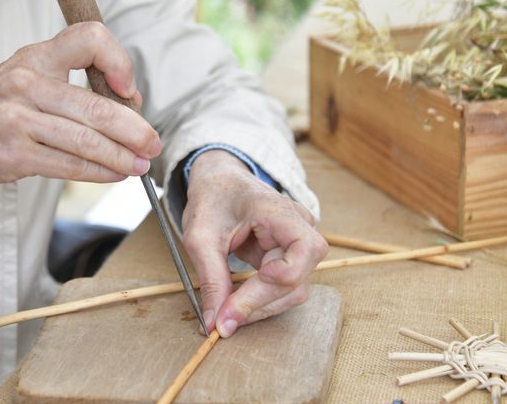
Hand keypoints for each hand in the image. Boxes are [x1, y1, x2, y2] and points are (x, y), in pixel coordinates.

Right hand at [0, 22, 160, 192]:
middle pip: (97, 105)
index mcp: (33, 57)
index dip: (117, 59)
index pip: (88, 38)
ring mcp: (18, 120)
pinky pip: (69, 165)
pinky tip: (113, 175)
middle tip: (152, 143)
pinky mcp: (13, 154)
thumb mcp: (20, 78)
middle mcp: (26, 82)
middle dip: (135, 129)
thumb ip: (65, 85)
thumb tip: (123, 103)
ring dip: (121, 157)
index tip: (128, 88)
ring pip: (87, 140)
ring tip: (140, 165)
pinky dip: (98, 173)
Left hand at [182, 150, 327, 337]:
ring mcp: (298, 242)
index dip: (281, 277)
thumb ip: (211, 279)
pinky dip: (260, 302)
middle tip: (222, 321)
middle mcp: (300, 226)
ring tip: (224, 315)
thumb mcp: (201, 237)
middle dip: (259, 303)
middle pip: (296, 278)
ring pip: (293, 290)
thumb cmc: (212, 199)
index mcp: (280, 210)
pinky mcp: (290, 258)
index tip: (242, 294)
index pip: (305, 249)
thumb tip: (214, 323)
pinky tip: (234, 305)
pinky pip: (284, 288)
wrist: (219, 182)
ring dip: (260, 307)